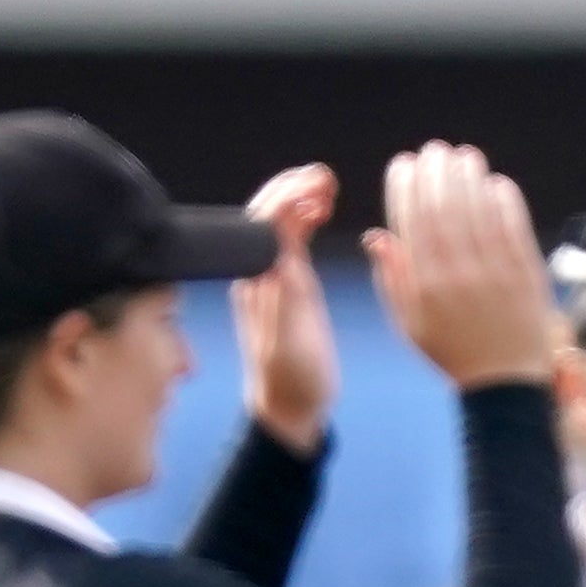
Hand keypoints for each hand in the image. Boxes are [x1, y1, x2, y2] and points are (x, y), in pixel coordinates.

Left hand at [230, 164, 339, 451]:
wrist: (287, 409)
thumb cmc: (294, 381)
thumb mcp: (292, 342)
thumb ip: (288, 295)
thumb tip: (286, 250)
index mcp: (259, 282)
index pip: (266, 222)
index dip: (290, 196)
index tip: (321, 186)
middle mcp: (258, 273)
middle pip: (265, 213)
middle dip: (292, 187)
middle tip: (326, 177)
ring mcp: (270, 277)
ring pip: (275, 222)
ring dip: (297, 197)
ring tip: (327, 187)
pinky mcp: (285, 284)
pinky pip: (287, 239)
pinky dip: (302, 217)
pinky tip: (321, 211)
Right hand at [367, 142, 561, 391]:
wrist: (504, 383)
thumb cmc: (452, 350)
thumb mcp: (409, 323)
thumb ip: (392, 277)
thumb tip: (375, 235)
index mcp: (424, 283)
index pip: (411, 217)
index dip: (406, 183)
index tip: (404, 164)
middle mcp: (457, 272)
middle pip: (444, 203)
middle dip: (436, 169)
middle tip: (435, 151)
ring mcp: (494, 270)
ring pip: (478, 206)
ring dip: (470, 174)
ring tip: (464, 157)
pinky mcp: (525, 271)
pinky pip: (512, 222)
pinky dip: (503, 197)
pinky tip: (494, 183)